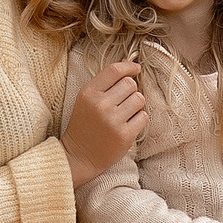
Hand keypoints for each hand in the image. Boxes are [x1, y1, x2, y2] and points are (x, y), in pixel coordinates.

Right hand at [63, 60, 145, 185]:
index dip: (129, 66)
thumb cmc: (84, 125)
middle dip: (130, 91)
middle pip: (130, 84)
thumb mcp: (86, 100)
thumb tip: (131, 68)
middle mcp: (100, 104)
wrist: (79, 156)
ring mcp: (113, 120)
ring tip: (125, 114)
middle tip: (122, 103)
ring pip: (139, 99)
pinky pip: (143, 117)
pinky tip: (128, 125)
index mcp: (89, 92)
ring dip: (136, 106)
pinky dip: (139, 120)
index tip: (136, 68)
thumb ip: (104, 84)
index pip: (114, 70)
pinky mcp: (124, 135)